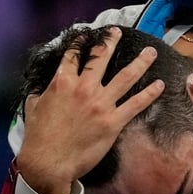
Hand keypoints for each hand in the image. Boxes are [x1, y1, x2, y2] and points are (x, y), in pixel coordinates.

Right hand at [16, 27, 163, 193]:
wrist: (49, 161)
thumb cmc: (39, 137)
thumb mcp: (32, 106)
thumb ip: (39, 92)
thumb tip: (39, 87)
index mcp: (62, 82)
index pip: (73, 55)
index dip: (80, 43)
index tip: (87, 35)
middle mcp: (84, 88)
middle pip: (101, 58)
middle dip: (111, 41)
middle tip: (118, 32)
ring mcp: (101, 104)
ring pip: (126, 76)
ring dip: (140, 62)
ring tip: (150, 52)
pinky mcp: (113, 122)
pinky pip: (135, 104)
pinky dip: (150, 93)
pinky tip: (160, 85)